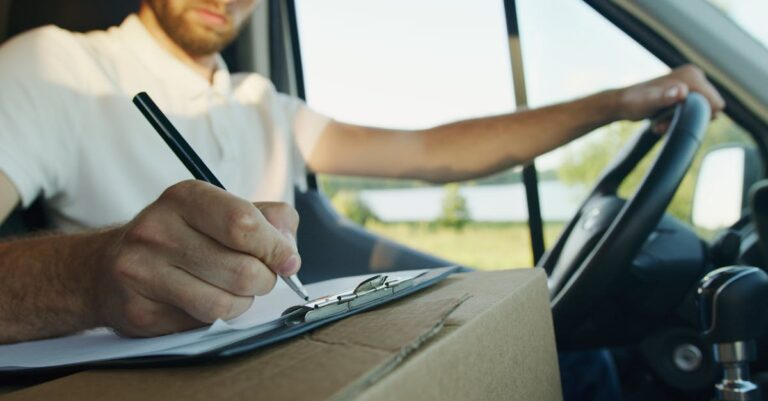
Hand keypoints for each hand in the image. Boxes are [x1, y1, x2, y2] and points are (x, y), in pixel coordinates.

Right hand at [92, 180, 300, 336]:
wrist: (107, 267)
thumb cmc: (182, 237)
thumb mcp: (221, 211)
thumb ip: (268, 220)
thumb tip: (289, 252)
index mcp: (184, 197)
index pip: (243, 223)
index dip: (276, 248)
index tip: (288, 261)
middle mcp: (156, 230)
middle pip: (241, 270)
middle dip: (264, 280)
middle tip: (260, 278)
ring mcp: (141, 272)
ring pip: (225, 304)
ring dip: (242, 303)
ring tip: (233, 290)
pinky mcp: (138, 312)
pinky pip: (201, 324)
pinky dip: (215, 318)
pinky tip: (202, 301)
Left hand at [614, 64, 725, 129]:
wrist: (622, 104)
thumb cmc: (634, 102)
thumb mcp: (650, 102)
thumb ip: (665, 96)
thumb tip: (681, 91)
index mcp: (692, 75)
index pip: (715, 104)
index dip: (698, 116)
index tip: (675, 118)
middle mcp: (694, 76)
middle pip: (709, 109)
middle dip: (689, 119)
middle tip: (665, 121)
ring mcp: (689, 85)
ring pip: (699, 113)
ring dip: (681, 121)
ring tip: (661, 121)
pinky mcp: (684, 93)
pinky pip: (691, 112)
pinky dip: (678, 119)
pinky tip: (661, 120)